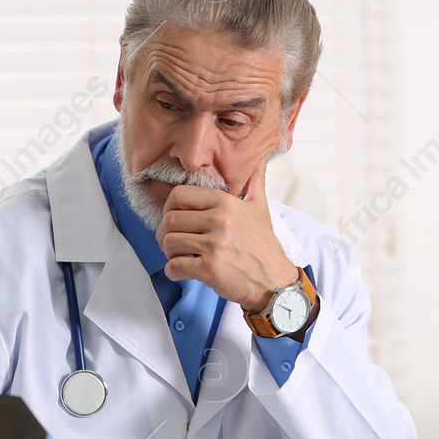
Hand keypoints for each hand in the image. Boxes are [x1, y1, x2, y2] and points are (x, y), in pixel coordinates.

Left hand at [156, 162, 297, 312]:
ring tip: (179, 257)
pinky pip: (175, 266)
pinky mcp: (210, 269)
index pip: (179, 194)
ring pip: (169, 242)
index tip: (174, 219)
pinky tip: (181, 272)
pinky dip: (172, 271)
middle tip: (172, 242)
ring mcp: (214, 245)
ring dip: (168, 253)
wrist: (274, 280)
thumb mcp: (260, 208)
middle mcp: (219, 221)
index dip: (169, 207)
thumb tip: (259, 158)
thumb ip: (254, 182)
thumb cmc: (264, 246)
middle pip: (169, 220)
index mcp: (226, 203)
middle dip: (165, 233)